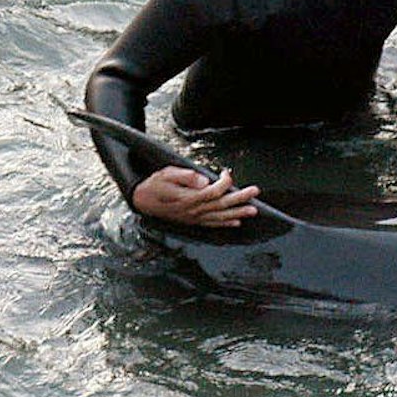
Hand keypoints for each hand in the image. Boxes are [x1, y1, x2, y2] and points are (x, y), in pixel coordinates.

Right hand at [132, 166, 259, 228]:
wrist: (142, 201)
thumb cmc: (154, 185)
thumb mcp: (166, 174)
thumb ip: (186, 176)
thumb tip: (205, 180)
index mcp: (188, 198)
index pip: (212, 191)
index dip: (224, 182)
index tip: (227, 172)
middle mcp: (193, 210)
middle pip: (221, 204)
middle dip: (240, 198)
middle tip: (254, 191)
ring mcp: (193, 217)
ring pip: (220, 216)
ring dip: (237, 212)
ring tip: (253, 210)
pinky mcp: (193, 221)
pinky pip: (212, 224)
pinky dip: (225, 223)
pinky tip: (236, 222)